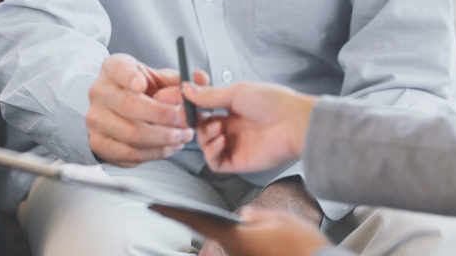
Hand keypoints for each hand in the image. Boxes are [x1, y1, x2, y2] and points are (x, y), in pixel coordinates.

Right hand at [87, 53, 194, 165]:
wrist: (117, 111)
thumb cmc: (141, 92)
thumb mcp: (158, 79)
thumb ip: (180, 80)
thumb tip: (201, 79)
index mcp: (113, 69)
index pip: (118, 69)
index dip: (129, 77)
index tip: (142, 85)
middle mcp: (100, 92)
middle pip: (129, 106)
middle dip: (164, 116)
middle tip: (186, 120)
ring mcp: (95, 119)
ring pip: (132, 134)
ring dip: (164, 138)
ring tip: (183, 135)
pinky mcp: (99, 143)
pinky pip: (130, 153)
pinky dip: (155, 152)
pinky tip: (170, 146)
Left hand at [152, 205, 327, 255]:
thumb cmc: (302, 248)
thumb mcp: (281, 221)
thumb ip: (258, 216)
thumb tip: (244, 217)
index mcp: (235, 237)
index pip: (196, 221)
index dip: (173, 212)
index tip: (153, 205)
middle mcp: (234, 253)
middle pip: (211, 234)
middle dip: (200, 221)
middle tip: (182, 209)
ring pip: (229, 243)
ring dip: (228, 234)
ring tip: (247, 223)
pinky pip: (242, 251)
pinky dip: (242, 242)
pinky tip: (262, 237)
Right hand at [185, 81, 314, 173]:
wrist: (293, 123)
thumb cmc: (271, 102)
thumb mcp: (236, 93)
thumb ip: (209, 96)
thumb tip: (186, 89)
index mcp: (234, 109)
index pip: (207, 112)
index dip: (196, 109)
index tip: (187, 103)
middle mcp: (234, 128)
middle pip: (204, 130)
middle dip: (198, 124)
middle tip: (198, 118)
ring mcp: (236, 145)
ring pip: (207, 147)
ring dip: (205, 137)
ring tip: (217, 129)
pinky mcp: (239, 162)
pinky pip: (215, 163)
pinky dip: (211, 153)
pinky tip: (220, 141)